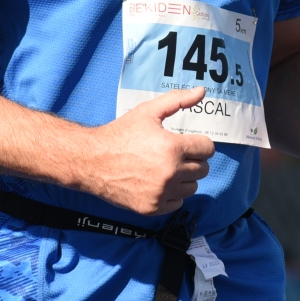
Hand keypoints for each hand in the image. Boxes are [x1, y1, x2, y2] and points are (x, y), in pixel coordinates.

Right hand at [82, 88, 216, 215]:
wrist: (91, 161)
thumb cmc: (120, 134)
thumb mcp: (147, 111)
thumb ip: (177, 100)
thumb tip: (201, 92)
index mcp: (172, 147)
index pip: (208, 149)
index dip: (199, 144)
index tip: (188, 144)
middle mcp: (170, 172)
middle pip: (203, 169)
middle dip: (193, 160)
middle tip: (175, 155)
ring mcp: (161, 192)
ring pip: (192, 187)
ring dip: (184, 178)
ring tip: (166, 168)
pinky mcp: (152, 208)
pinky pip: (178, 203)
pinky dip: (172, 194)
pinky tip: (158, 183)